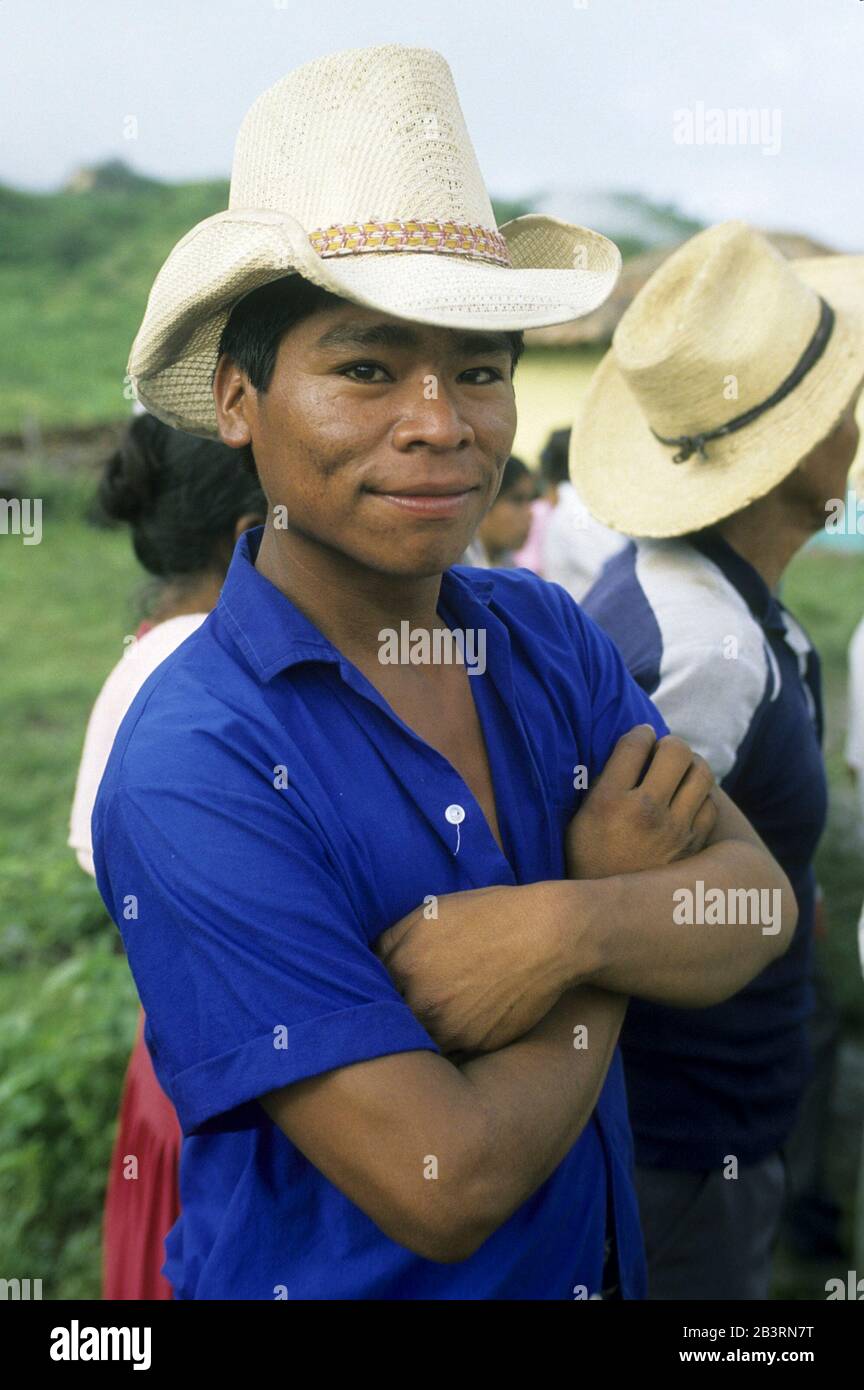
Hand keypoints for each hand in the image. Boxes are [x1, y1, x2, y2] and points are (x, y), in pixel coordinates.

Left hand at [374, 882, 569, 1054]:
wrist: (546, 935)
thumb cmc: (489, 915)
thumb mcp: (431, 912)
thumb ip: (392, 940)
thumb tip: (367, 961)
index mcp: (402, 964)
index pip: (366, 990)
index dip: (368, 991)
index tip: (375, 991)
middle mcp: (420, 1001)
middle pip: (388, 1021)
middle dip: (390, 1017)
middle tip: (398, 1010)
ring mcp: (448, 1027)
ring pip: (416, 1042)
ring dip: (417, 1035)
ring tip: (433, 1018)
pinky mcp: (475, 1044)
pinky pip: (448, 1051)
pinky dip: (447, 1042)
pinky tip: (460, 1023)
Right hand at [566, 725, 716, 880]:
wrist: (608, 915)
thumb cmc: (588, 859)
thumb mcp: (579, 819)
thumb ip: (602, 782)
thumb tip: (631, 748)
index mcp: (609, 801)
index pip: (635, 743)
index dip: (640, 733)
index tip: (641, 737)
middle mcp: (645, 812)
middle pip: (676, 750)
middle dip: (670, 744)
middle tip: (662, 752)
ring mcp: (674, 829)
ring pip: (702, 773)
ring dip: (691, 765)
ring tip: (680, 772)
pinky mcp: (693, 845)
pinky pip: (710, 804)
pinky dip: (701, 796)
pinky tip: (688, 801)